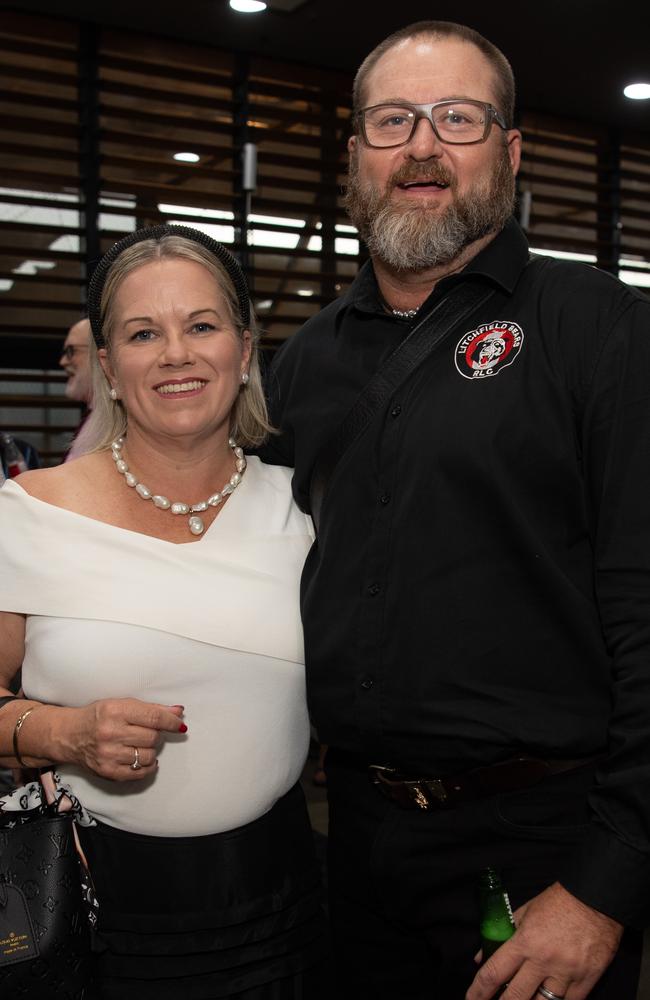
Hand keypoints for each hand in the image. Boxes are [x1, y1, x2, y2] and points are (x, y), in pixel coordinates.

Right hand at [50, 699, 185, 781]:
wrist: (70, 735)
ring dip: (150, 750)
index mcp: (115, 711)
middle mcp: (111, 733)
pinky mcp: (108, 771)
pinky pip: (139, 773)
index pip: (153, 717)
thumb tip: (178, 712)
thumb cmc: (99, 717)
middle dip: (155, 734)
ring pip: (148, 755)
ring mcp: (109, 754)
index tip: (180, 724)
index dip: (171, 721)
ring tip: (139, 744)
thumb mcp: (121, 704)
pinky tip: (142, 759)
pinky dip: (147, 766)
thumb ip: (151, 709)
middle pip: (152, 737)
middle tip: (145, 732)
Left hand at [466, 882, 622, 999]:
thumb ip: (504, 934)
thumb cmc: (558, 902)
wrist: (597, 897)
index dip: (479, 992)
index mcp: (525, 941)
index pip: (494, 973)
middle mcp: (543, 960)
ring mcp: (566, 973)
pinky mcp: (587, 980)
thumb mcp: (525, 911)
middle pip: (515, 997)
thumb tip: (482, 957)